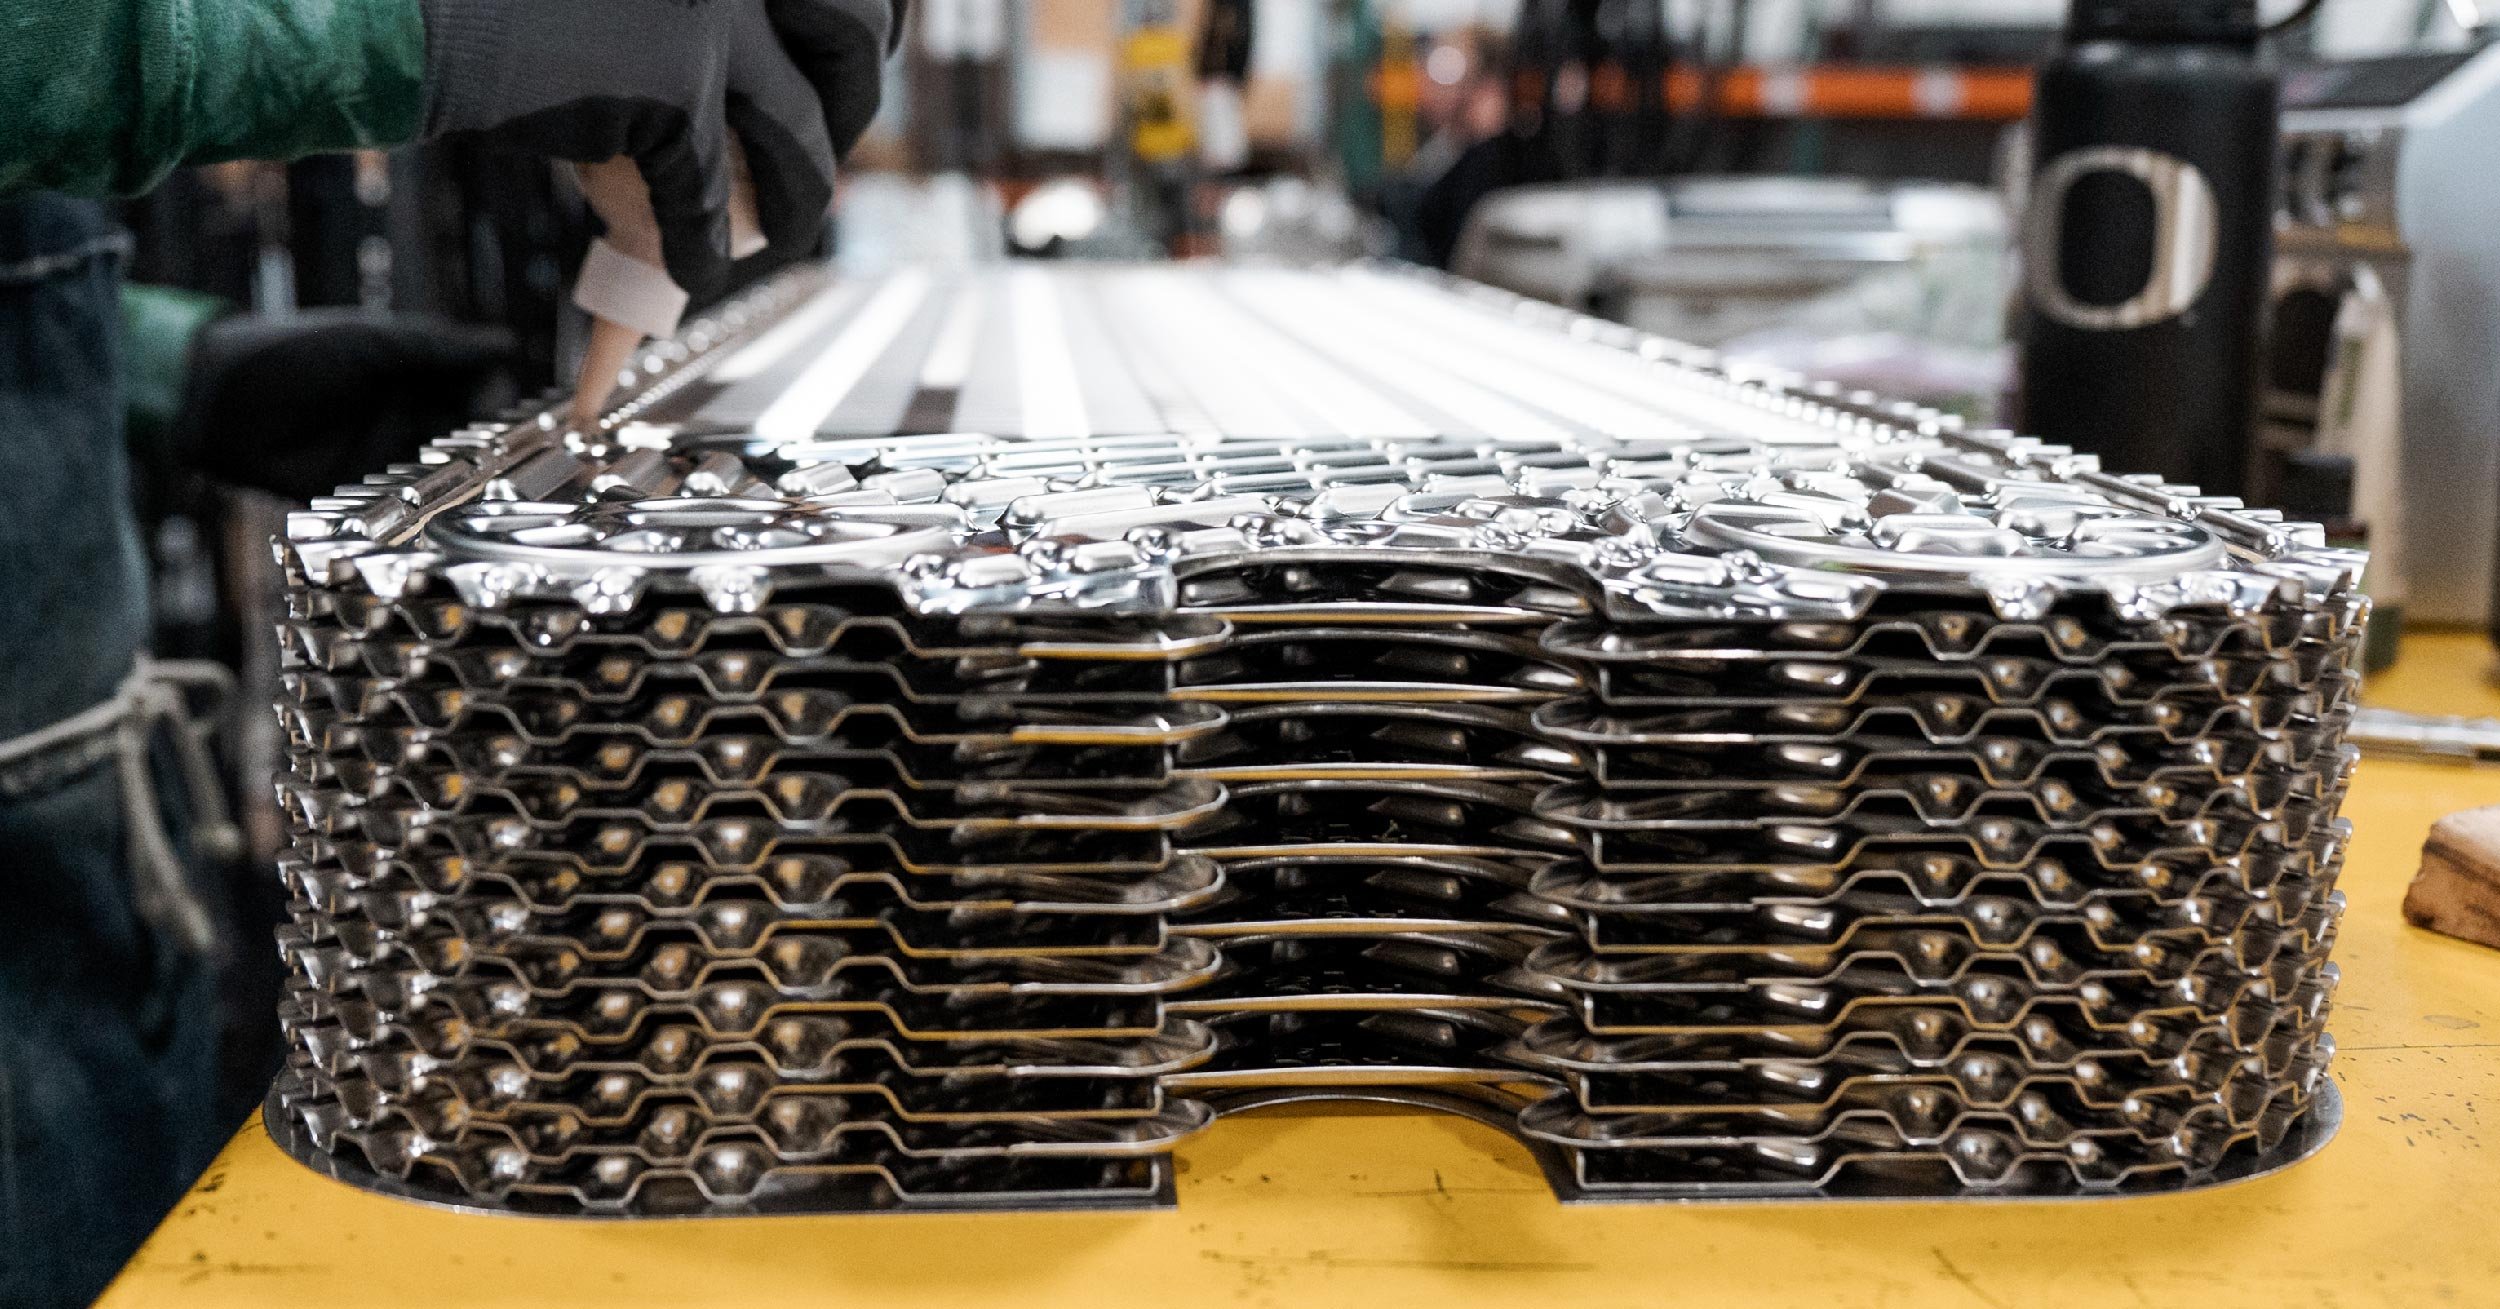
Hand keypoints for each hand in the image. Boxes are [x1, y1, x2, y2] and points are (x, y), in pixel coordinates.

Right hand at [416, 0, 898, 301]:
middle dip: (849, 111)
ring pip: (799, 135)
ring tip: (774, 237)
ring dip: (797, 201)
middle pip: (854, 40)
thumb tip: (817, 57)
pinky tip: (696, 273)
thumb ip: (711, 9)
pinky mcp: (671, 85)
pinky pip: (715, 196)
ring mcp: (709, 15)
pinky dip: (706, 251)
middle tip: (814, 158)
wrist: (417, 16)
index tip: (859, 71)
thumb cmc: (516, 5)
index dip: (868, 36)